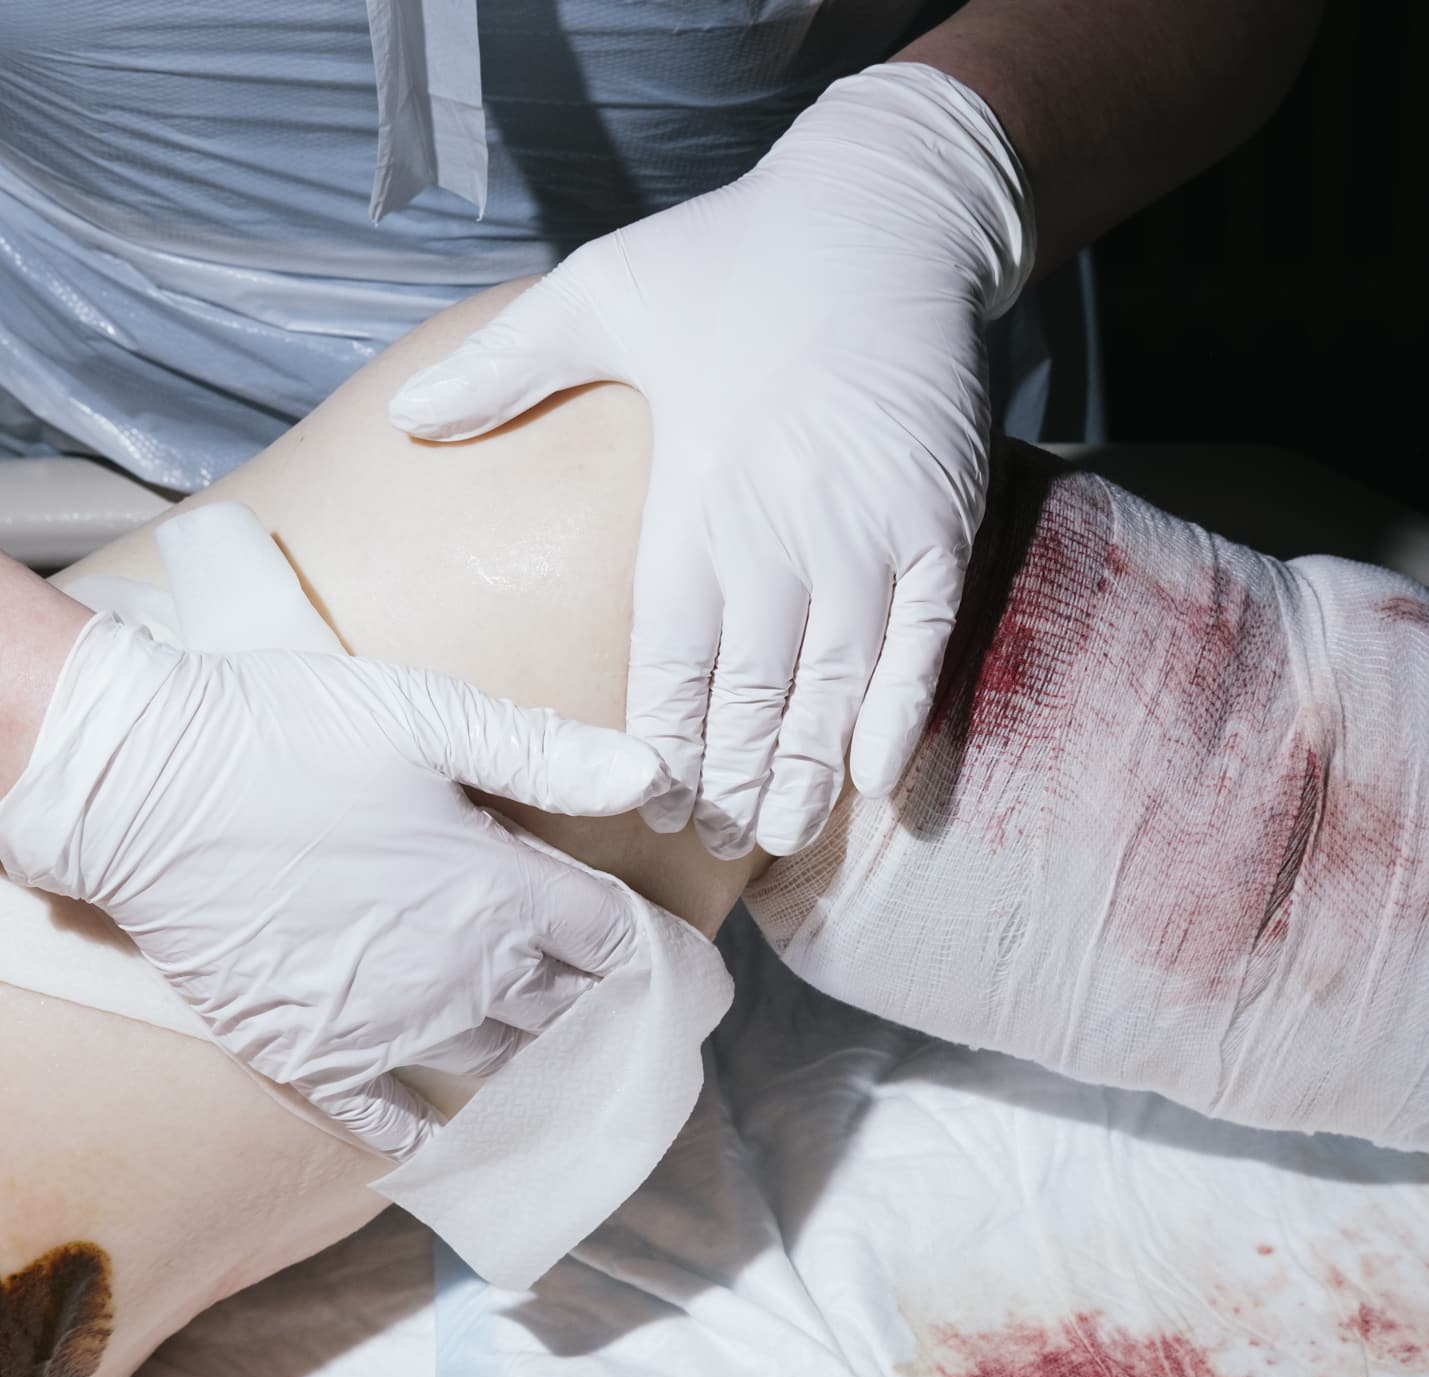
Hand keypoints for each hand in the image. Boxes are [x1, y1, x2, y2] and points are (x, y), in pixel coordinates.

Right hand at [0, 614, 667, 1160]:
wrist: (142, 786)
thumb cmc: (287, 733)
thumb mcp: (427, 714)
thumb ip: (546, 754)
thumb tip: (659, 776)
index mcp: (501, 887)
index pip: (618, 943)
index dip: (663, 960)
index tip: (690, 977)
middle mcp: (462, 972)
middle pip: (573, 1016)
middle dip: (619, 1024)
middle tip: (650, 1039)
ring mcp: (389, 1025)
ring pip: (502, 1073)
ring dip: (547, 1080)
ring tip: (583, 1089)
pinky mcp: (313, 1057)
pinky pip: (391, 1121)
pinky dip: (436, 1136)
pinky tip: (463, 1144)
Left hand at [389, 63, 1033, 859]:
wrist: (888, 209)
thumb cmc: (736, 254)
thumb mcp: (601, 290)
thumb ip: (506, 368)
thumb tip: (406, 420)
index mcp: (693, 498)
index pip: (671, 658)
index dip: (663, 742)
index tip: (653, 805)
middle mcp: (780, 532)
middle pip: (751, 693)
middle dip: (730, 777)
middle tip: (711, 841)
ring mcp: (868, 534)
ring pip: (833, 686)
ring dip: (807, 770)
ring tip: (780, 834)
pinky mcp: (938, 524)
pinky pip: (920, 644)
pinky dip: (898, 715)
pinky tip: (876, 780)